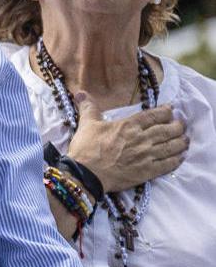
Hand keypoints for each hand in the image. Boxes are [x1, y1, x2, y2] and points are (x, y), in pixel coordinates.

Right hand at [67, 96, 187, 192]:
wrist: (87, 174)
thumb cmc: (87, 148)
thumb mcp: (87, 124)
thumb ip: (89, 107)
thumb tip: (80, 92)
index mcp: (129, 125)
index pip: (154, 115)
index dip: (165, 111)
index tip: (171, 110)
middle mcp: (142, 139)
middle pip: (168, 130)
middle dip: (178, 126)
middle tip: (181, 124)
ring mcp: (147, 156)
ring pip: (172, 147)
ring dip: (181, 142)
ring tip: (185, 140)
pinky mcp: (148, 171)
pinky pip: (168, 165)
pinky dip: (177, 160)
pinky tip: (180, 157)